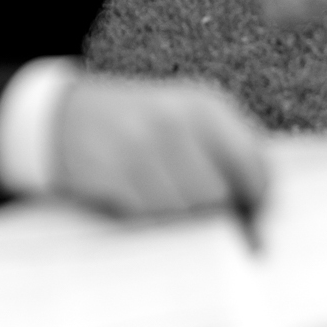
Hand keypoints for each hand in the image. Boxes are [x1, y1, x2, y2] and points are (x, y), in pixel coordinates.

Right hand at [52, 77, 268, 221]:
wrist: (65, 117)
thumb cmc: (138, 124)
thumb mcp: (187, 120)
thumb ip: (227, 154)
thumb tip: (261, 212)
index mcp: (205, 105)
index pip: (254, 164)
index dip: (257, 200)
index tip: (252, 216)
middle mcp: (177, 121)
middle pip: (220, 195)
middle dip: (215, 214)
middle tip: (201, 216)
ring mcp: (143, 146)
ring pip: (186, 210)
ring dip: (181, 221)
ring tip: (165, 203)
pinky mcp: (115, 172)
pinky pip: (151, 216)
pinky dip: (150, 219)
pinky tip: (139, 201)